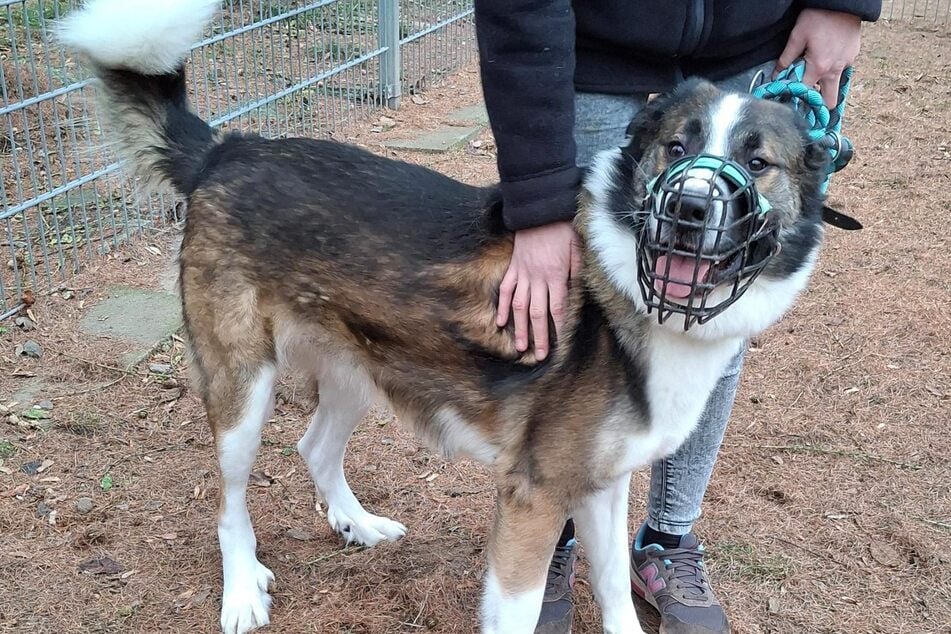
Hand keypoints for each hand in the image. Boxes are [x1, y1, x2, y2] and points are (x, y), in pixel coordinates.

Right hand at [496, 221, 582, 360]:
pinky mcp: (513, 267)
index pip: (557, 308)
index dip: (558, 327)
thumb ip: (577, 270)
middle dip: (539, 336)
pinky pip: (506, 290)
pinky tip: (501, 322)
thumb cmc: (563, 228)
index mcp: (556, 275)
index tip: (559, 344)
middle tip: (540, 355)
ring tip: (519, 347)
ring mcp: (523, 273)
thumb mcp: (578, 248)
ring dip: (519, 328)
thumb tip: (578, 291)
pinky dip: (503, 306)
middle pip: (537, 313)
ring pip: (520, 306)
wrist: (540, 210)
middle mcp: (537, 278)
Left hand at [776, 8, 861, 107]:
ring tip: (813, 73)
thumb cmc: (818, 16)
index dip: (798, 100)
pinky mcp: (854, 55)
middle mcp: (835, 70)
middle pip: (830, 101)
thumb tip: (776, 75)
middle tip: (806, 98)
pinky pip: (842, 69)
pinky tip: (825, 57)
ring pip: (836, 85)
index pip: (807, 95)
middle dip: (819, 104)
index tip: (791, 101)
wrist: (843, 1)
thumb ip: (786, 59)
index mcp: (819, 67)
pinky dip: (832, 69)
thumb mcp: (797, 36)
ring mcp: (847, 63)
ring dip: (825, 84)